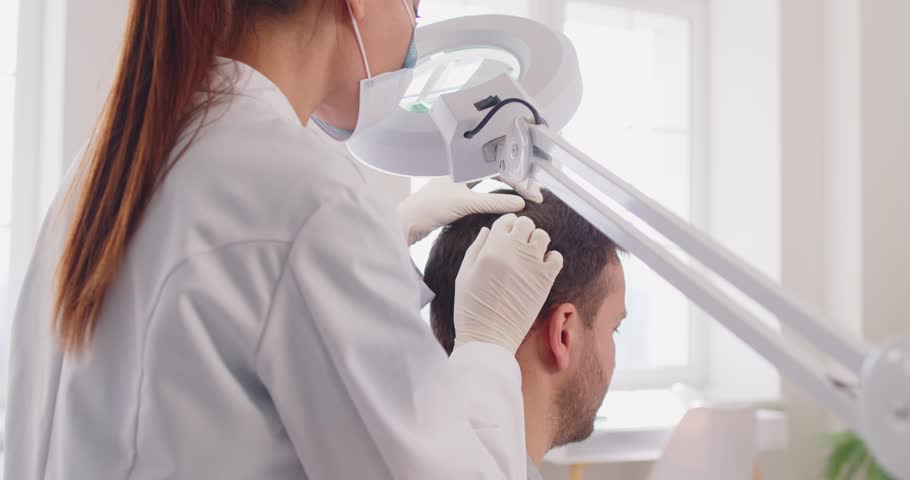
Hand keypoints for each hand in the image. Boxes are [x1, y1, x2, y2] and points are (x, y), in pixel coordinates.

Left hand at [397, 177, 525, 244]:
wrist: (406, 223)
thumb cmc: (429, 208)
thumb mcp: (465, 203)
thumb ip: (494, 201)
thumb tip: (520, 203)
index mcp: (465, 165)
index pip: (500, 168)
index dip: (519, 181)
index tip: (534, 195)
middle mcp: (463, 173)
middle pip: (497, 172)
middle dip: (517, 182)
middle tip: (534, 195)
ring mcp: (458, 186)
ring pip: (490, 184)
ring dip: (507, 190)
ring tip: (524, 199)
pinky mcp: (455, 200)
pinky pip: (482, 195)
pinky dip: (496, 200)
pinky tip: (504, 207)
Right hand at [453, 214, 563, 353]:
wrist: (488, 338)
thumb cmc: (471, 309)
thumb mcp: (464, 275)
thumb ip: (476, 248)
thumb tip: (487, 230)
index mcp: (492, 248)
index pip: (506, 220)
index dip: (505, 225)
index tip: (505, 235)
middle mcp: (514, 252)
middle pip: (526, 223)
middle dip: (521, 230)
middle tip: (516, 245)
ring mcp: (532, 265)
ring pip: (543, 236)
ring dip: (536, 242)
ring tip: (528, 256)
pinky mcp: (545, 281)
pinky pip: (557, 257)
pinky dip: (551, 258)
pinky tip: (540, 267)